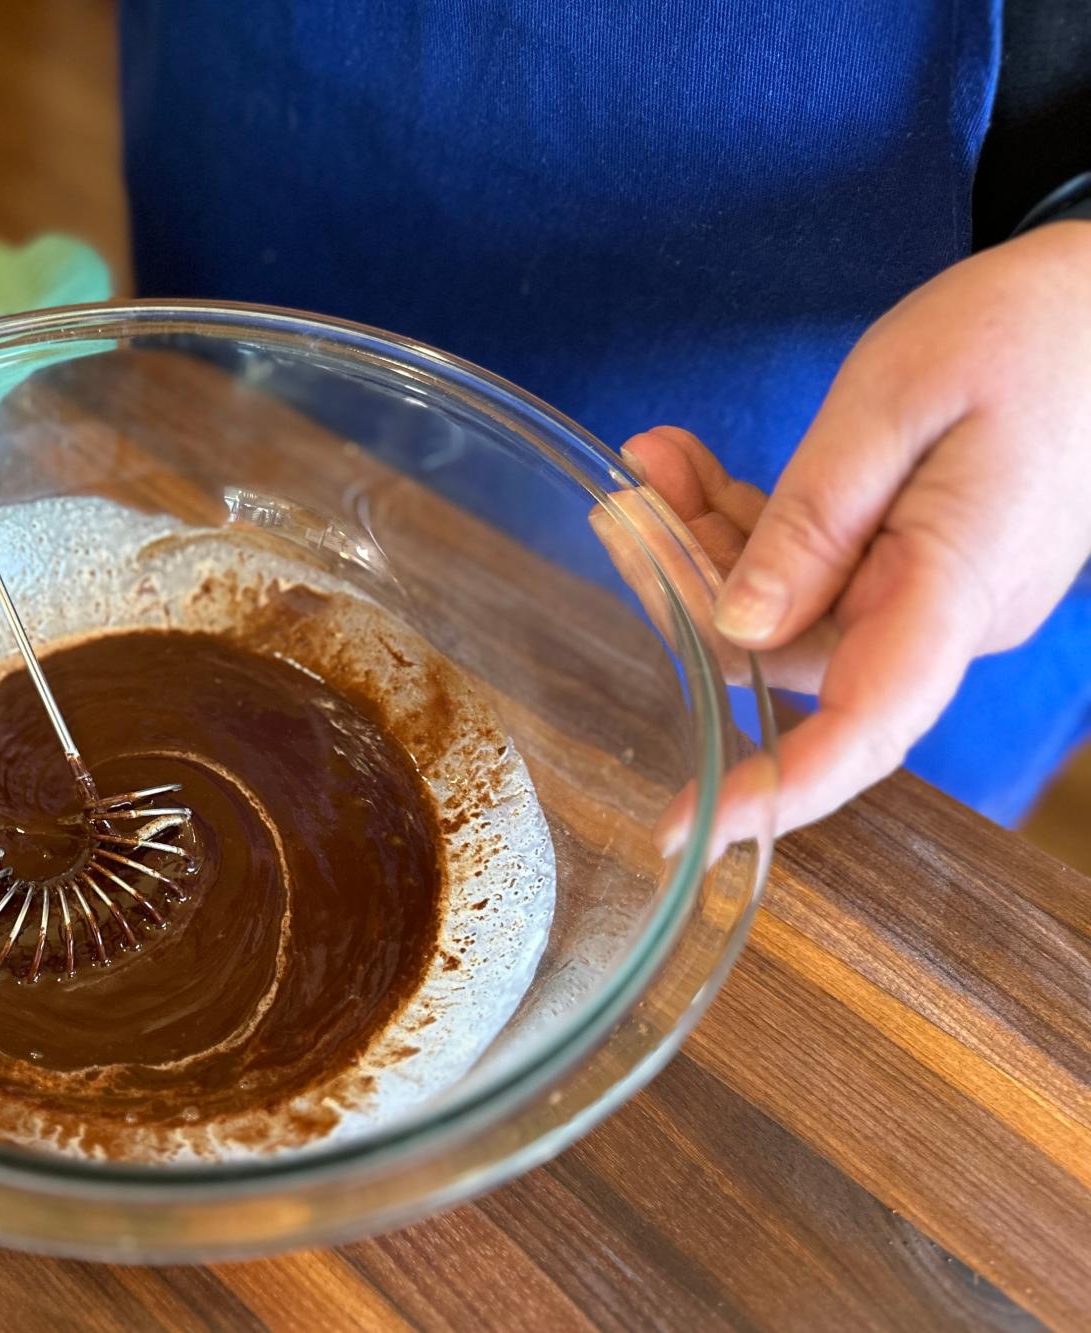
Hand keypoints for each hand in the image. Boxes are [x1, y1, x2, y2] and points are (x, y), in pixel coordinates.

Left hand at [613, 221, 1090, 846]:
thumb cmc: (1024, 329)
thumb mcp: (897, 400)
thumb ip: (814, 519)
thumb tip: (738, 627)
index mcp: (957, 587)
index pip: (862, 726)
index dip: (772, 791)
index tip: (682, 828)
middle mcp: (946, 615)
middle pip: (785, 652)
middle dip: (689, 589)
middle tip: (625, 499)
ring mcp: (934, 593)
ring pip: (786, 608)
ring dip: (706, 543)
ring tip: (653, 459)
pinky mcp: (919, 563)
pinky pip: (816, 571)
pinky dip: (750, 527)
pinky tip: (691, 467)